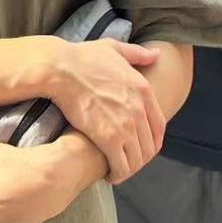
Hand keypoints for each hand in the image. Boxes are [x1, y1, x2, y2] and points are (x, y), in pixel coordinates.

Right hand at [42, 38, 163, 183]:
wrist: (61, 69)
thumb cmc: (83, 58)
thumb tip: (157, 55)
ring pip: (137, 160)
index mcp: (143, 89)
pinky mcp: (109, 139)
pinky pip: (122, 166)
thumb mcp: (114, 48)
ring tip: (118, 170)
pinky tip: (109, 174)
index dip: (153, 142)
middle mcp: (139, 109)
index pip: (159, 126)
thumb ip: (137, 54)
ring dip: (129, 169)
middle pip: (149, 146)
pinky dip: (118, 174)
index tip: (143, 148)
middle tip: (127, 162)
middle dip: (139, 158)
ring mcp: (126, 125)